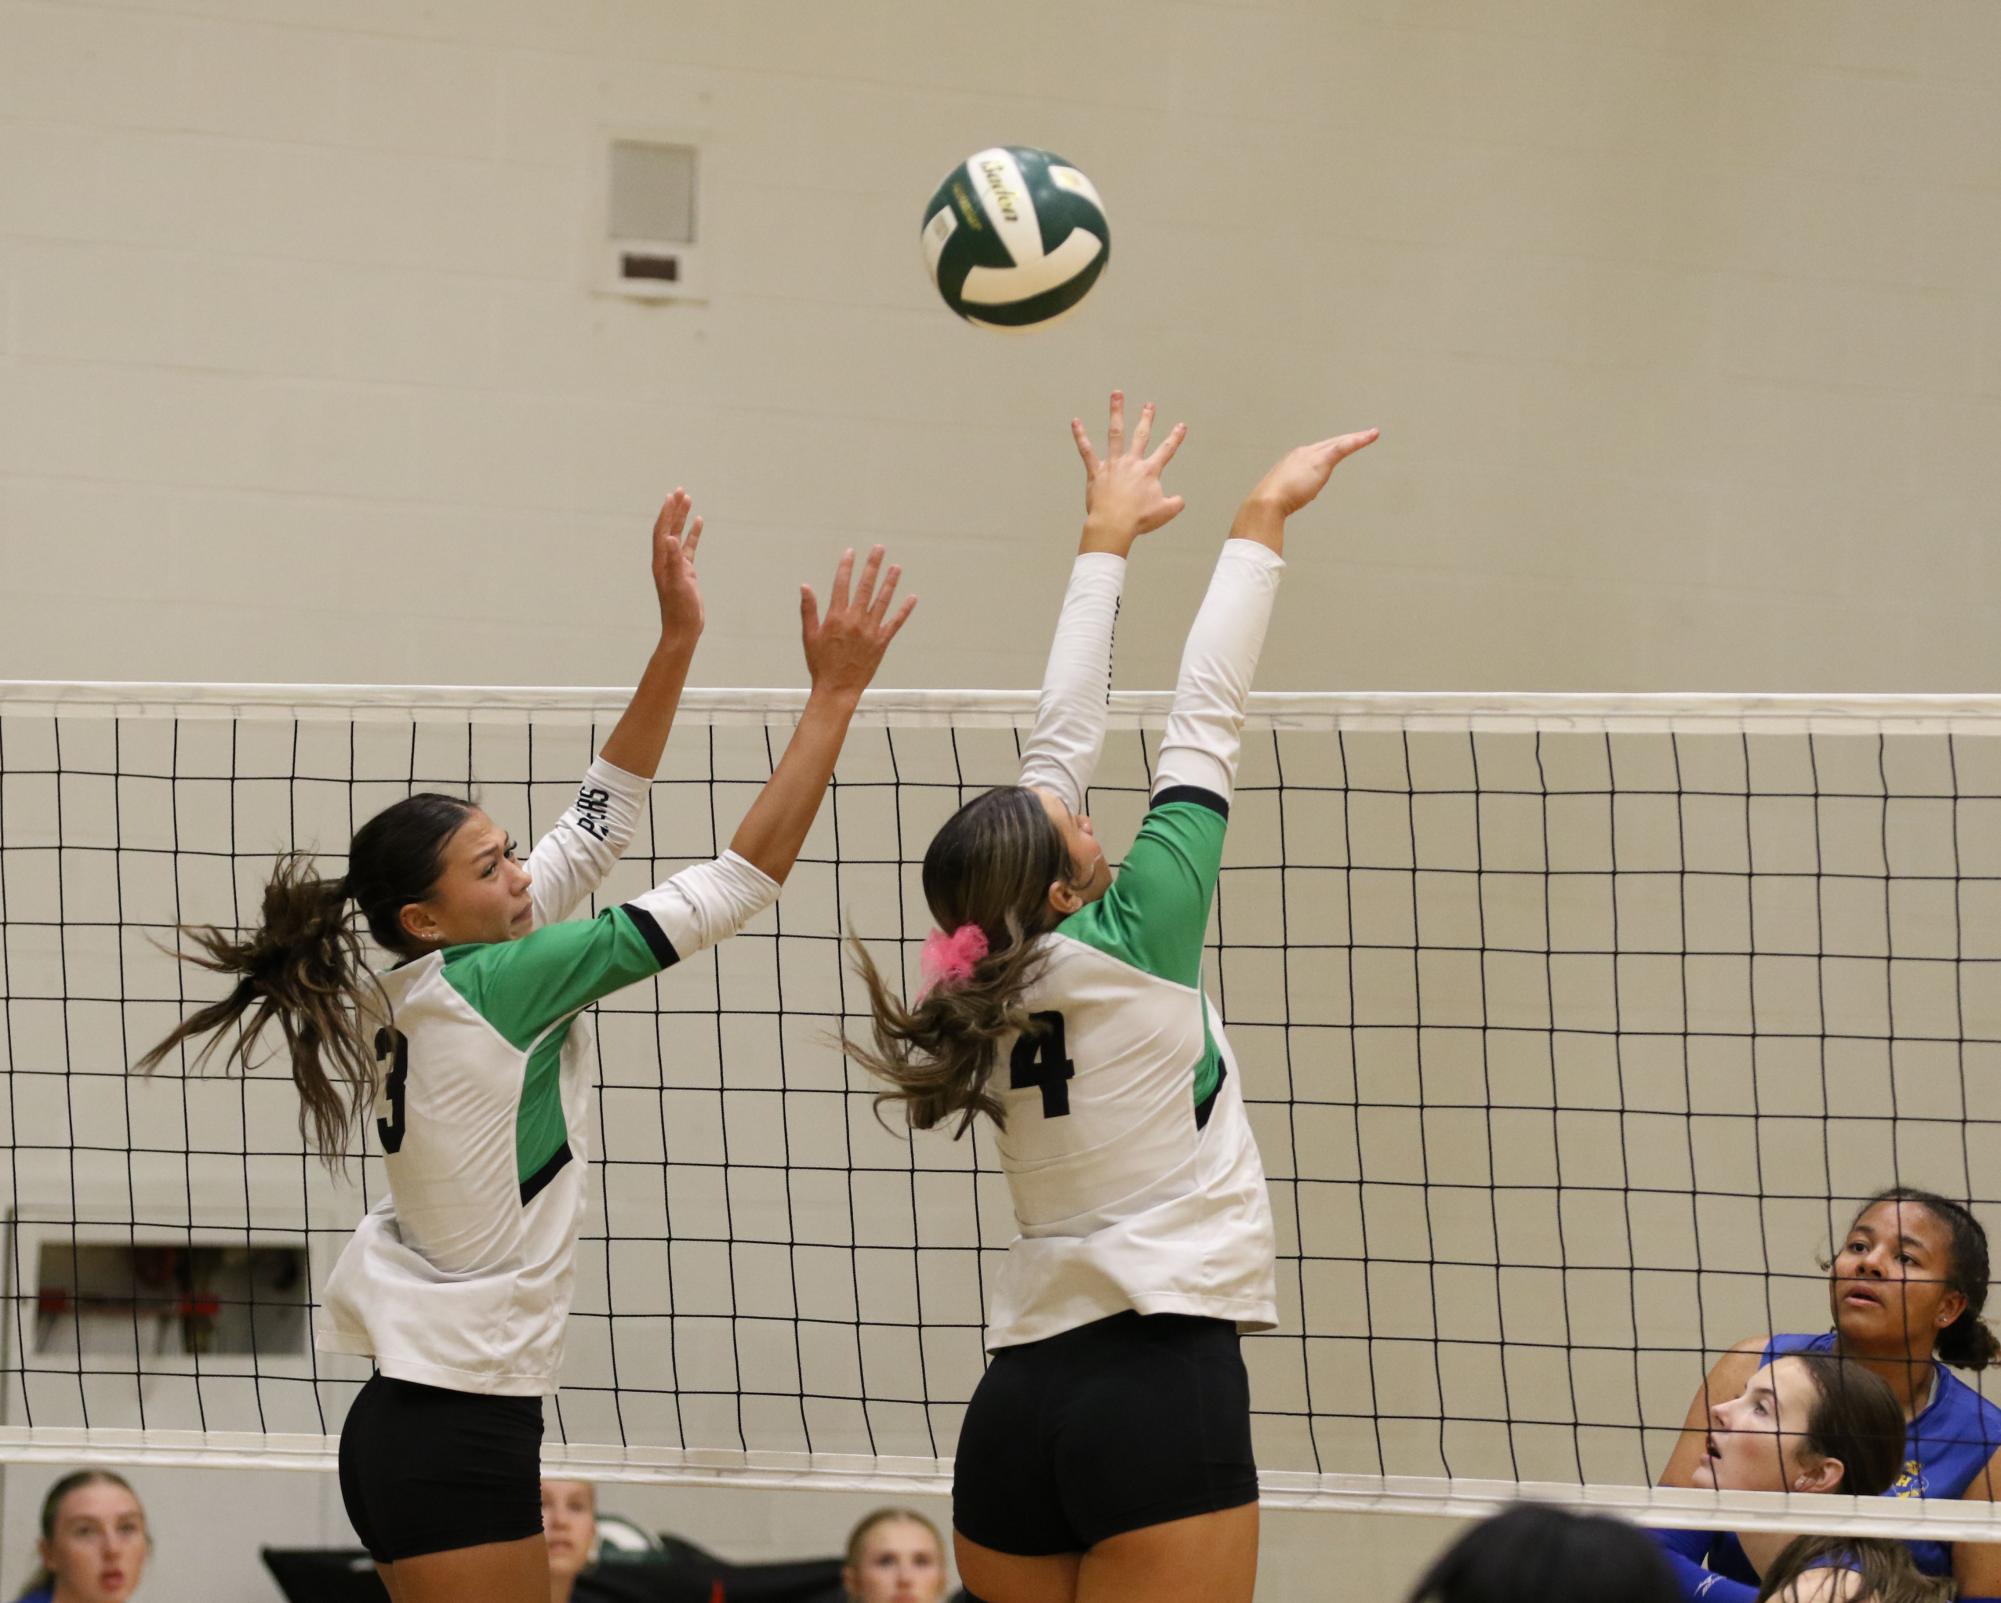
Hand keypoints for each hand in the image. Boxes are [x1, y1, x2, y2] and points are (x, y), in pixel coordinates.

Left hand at [652, 489, 704, 639]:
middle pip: (668, 528)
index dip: (666, 513)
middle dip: (674, 509)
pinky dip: (693, 534)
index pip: (661, 531)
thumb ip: (673, 561)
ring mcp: (676, 565)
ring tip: (688, 500)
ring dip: (682, 518)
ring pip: (678, 535)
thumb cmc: (679, 609)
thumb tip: (669, 539)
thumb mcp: (677, 584)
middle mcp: (666, 560)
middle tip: (681, 490)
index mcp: (661, 561)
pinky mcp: (686, 572)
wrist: (683, 628)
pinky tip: (699, 523)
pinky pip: (689, 548)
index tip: (672, 496)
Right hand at [800, 546, 916, 699]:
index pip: (842, 585)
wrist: (837, 689)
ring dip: (890, 582)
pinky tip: (912, 598)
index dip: (846, 566)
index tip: (851, 552)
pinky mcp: (881, 642)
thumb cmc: (820, 663)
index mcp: (836, 617)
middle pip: (865, 587)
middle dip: (872, 566)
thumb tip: (805, 586)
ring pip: (883, 601)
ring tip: (896, 567)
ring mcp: (870, 631)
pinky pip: (895, 623)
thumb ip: (809, 609)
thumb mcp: (809, 636)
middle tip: (879, 548)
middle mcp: (855, 621)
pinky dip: (904, 610)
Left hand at [1072, 390, 1187, 554]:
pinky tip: (1075, 422)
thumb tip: (1180, 500)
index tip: (1181, 425)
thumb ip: (1175, 503)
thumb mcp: (1165, 512)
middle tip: (1149, 405)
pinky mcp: (1096, 472)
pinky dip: (1080, 436)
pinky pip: (1086, 451)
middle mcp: (1132, 463)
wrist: (1114, 524)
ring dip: (1116, 412)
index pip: (1166, 450)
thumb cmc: (1139, 520)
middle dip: (1146, 418)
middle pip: (1141, 435)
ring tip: (1116, 394)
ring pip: (1116, 433)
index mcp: (1149, 472)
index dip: (1175, 438)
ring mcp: (1113, 465)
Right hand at [1242, 429, 1378, 516]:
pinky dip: (1358, 441)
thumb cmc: (1272, 503)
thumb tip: (1296, 499)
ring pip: (1340, 442)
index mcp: (1294, 460)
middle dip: (1346, 439)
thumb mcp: (1283, 495)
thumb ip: (1292, 493)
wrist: (1268, 501)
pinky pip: (1344, 447)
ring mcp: (1312, 455)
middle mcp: (1304, 453)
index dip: (1330, 448)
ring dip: (1357, 437)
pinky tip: (1371, 436)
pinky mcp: (1322, 461)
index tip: (1339, 448)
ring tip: (1372, 434)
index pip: (1316, 452)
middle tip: (1361, 436)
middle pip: (1330, 443)